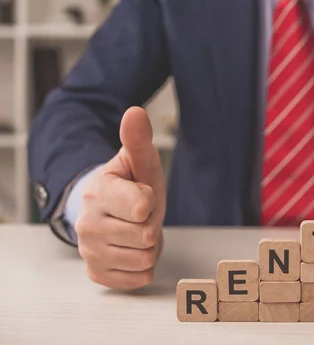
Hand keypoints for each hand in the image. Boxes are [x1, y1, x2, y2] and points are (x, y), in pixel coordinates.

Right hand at [75, 107, 166, 288]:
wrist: (111, 211)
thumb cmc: (131, 184)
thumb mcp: (139, 161)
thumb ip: (138, 139)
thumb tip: (135, 112)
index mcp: (99, 192)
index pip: (142, 207)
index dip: (150, 201)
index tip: (141, 194)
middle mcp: (87, 224)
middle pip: (147, 235)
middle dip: (151, 225)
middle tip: (141, 216)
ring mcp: (89, 251)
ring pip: (145, 258)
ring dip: (148, 245)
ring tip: (136, 230)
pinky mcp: (97, 273)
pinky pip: (138, 277)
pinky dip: (142, 265)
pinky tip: (131, 248)